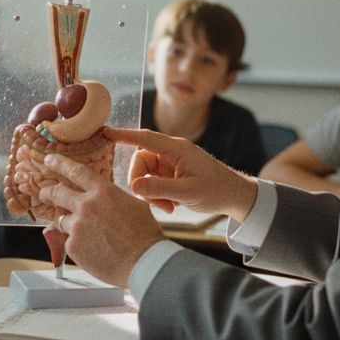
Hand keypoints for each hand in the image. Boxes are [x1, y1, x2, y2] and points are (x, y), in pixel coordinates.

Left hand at [36, 152, 164, 287]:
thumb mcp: (133, 204)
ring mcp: (77, 226)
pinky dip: (78, 245)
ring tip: (83, 233)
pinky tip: (93, 250)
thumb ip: (112, 198)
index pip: (75, 171)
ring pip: (61, 220)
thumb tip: (105, 199)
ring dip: (67, 223)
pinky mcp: (72, 246)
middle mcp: (86, 205)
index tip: (48, 160)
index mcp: (103, 191)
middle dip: (47, 192)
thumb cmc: (144, 235)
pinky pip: (69, 242)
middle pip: (57, 193)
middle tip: (43, 193)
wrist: (143, 262)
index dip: (59, 163)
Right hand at [105, 127, 257, 220]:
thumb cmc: (216, 190)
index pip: (145, 138)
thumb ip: (159, 189)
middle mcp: (171, 152)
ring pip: (144, 174)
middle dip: (142, 183)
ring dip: (151, 193)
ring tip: (168, 207)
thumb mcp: (187, 192)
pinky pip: (152, 182)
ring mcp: (170, 163)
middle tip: (157, 203)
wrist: (234, 197)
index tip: (105, 132)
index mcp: (177, 149)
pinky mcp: (170, 173)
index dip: (124, 135)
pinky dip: (157, 196)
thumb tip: (133, 186)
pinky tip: (170, 205)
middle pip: (140, 161)